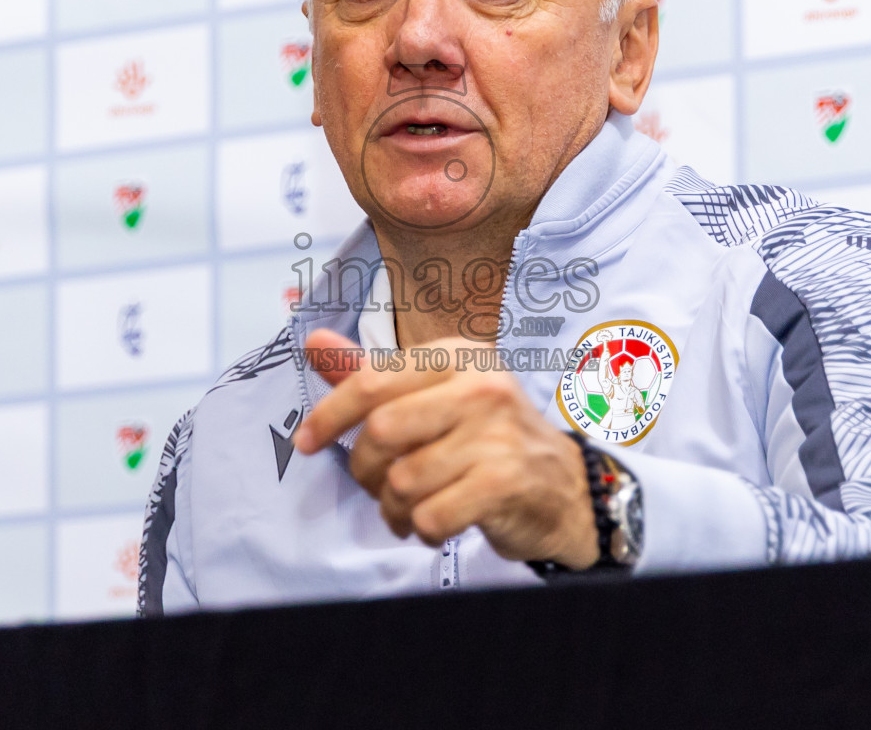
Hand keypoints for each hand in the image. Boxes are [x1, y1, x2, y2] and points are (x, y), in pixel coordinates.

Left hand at [293, 328, 598, 568]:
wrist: (564, 487)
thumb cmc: (489, 439)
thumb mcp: (435, 394)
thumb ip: (373, 373)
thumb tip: (314, 340)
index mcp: (456, 356)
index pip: (372, 381)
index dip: (330, 416)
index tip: (306, 443)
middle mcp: (480, 386)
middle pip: (381, 432)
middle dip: (366, 470)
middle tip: (379, 485)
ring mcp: (496, 434)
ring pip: (402, 481)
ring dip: (393, 509)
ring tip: (409, 510)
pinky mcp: (504, 482)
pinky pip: (429, 515)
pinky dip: (421, 529)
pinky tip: (433, 525)